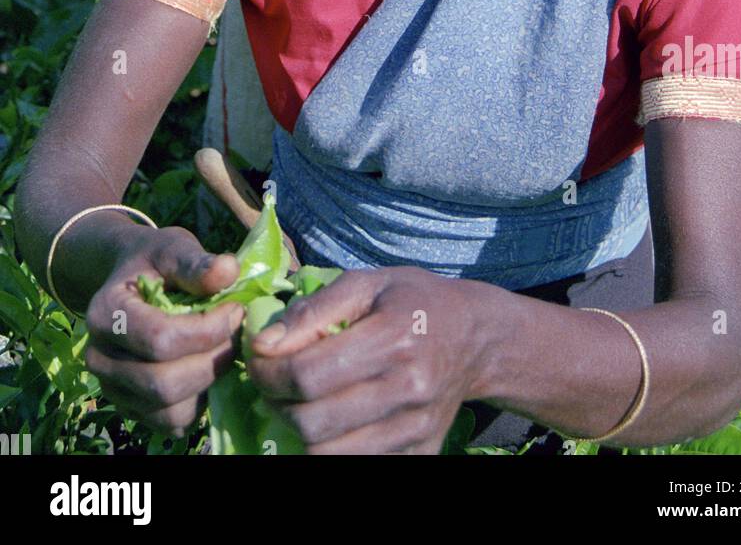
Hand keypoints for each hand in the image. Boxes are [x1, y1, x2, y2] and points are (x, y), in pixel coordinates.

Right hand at [83, 226, 244, 435]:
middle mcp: (98, 358)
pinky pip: (171, 423)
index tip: (237, 309)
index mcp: (105, 313)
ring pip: (168, 410)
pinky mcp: (131, 408)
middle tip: (238, 333)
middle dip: (212, 360)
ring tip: (226, 348)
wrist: (133, 279)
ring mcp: (113, 388)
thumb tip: (228, 271)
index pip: (159, 339)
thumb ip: (196, 262)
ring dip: (209, 382)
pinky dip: (200, 402)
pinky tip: (210, 367)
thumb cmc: (155, 261)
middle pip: (162, 383)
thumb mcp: (173, 248)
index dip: (208, 330)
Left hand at [245, 265, 499, 454]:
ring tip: (295, 402)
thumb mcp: (368, 283)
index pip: (309, 374)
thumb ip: (314, 309)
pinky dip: (329, 447)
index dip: (268, 373)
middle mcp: (409, 388)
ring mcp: (416, 428)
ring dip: (297, 431)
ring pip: (327, 454)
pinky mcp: (420, 453)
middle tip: (271, 383)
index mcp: (395, 337)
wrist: (474, 338)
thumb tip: (264, 343)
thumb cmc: (414, 301)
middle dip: (276, 403)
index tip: (257, 359)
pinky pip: (355, 465)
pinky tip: (326, 419)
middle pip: (314, 421)